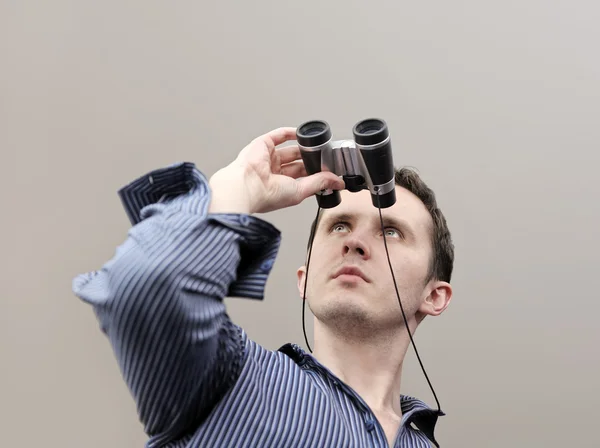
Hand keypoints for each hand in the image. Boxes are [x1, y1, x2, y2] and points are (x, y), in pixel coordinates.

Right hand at [209, 127, 344, 213]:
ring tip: (319, 146)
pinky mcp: (262, 145)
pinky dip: (291, 133)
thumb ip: (320, 183)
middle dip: (312, 160)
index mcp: (281, 187)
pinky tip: (303, 134)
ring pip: (290, 150)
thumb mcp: (300, 191)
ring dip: (305, 148)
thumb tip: (337, 182)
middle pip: (298, 163)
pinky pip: (278, 135)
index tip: (330, 171)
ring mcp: (268, 159)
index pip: (303, 178)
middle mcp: (274, 173)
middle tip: (327, 157)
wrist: (247, 186)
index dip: (316, 174)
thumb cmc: (265, 195)